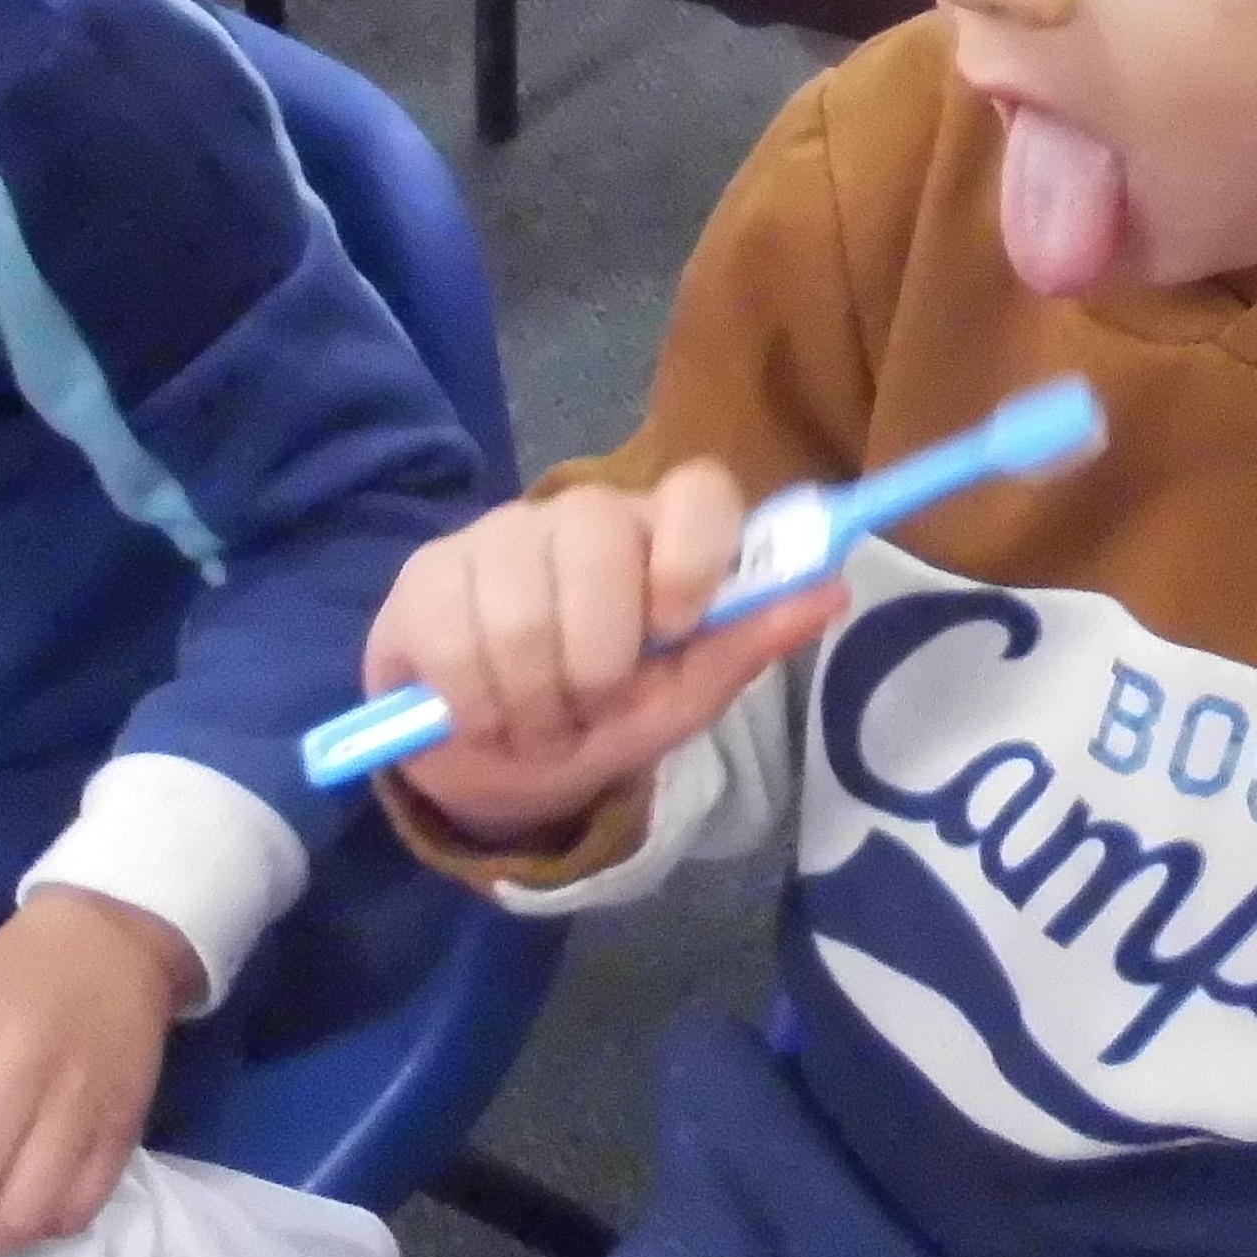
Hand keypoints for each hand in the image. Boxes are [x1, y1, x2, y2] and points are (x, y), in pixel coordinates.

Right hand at [358, 466, 837, 850]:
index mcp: (661, 533)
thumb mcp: (681, 699)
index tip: (674, 627)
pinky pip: (454, 643)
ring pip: (522, 613)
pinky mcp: (426, 572)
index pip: (698, 489)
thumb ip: (747, 642)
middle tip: (590, 706)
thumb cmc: (602, 720)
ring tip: (538, 723)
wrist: (492, 767)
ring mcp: (495, 533)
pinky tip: (482, 716)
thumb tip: (831, 589)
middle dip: (597, 663)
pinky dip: (477, 709)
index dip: (691, 555)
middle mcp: (580, 513)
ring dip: (536, 704)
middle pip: (598, 543)